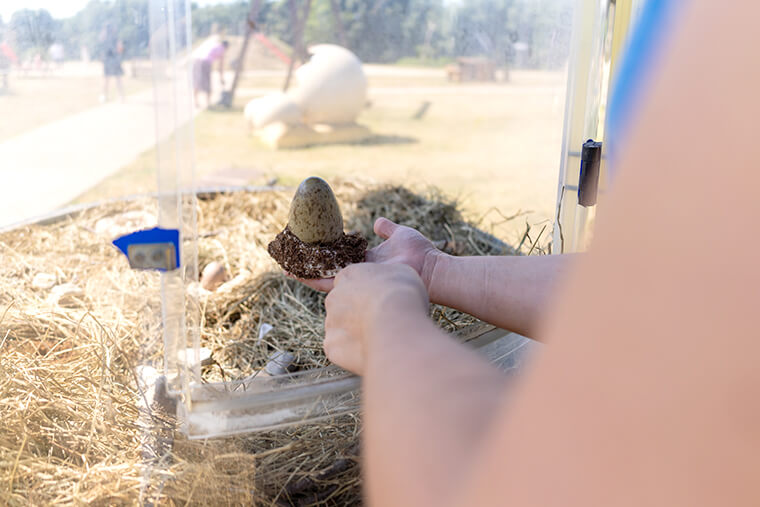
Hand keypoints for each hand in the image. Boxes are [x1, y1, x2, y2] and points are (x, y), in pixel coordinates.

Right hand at [293, 217, 442, 292]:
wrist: (430, 270)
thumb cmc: (420, 253)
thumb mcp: (399, 234)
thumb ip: (387, 229)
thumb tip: (377, 222)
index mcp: (366, 260)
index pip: (340, 257)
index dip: (324, 253)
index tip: (308, 246)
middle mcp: (359, 272)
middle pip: (328, 269)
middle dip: (308, 265)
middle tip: (287, 259)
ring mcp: (358, 279)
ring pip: (324, 276)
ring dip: (304, 271)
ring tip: (285, 266)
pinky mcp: (358, 283)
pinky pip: (331, 282)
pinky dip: (313, 278)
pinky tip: (297, 273)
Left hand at [324, 262, 428, 373]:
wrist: (395, 324)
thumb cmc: (402, 296)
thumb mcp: (402, 273)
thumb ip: (386, 278)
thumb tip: (388, 285)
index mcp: (349, 275)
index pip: (349, 282)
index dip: (366, 294)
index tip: (379, 302)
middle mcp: (334, 297)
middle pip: (341, 306)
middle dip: (356, 315)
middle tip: (380, 322)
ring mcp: (330, 322)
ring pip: (340, 329)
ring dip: (355, 334)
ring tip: (379, 339)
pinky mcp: (331, 345)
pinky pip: (340, 350)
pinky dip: (353, 354)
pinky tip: (372, 351)